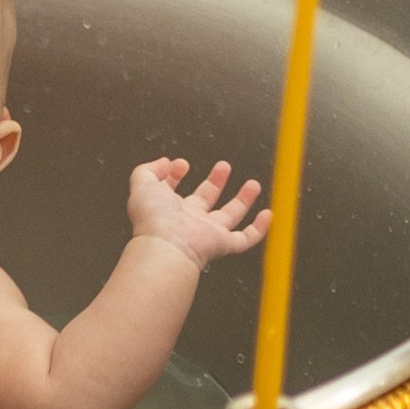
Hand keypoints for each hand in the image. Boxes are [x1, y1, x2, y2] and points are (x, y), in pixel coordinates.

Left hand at [128, 156, 266, 263]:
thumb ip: (148, 169)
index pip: (174, 190)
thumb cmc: (154, 220)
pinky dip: (259, 229)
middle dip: (215, 182)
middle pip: (206, 200)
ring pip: (230, 216)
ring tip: (252, 184)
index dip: (176, 175)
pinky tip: (267, 215)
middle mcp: (190, 221)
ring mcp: (208, 233)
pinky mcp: (224, 244)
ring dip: (242, 200)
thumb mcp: (142, 185)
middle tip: (224, 166)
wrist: (167, 246)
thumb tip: (165, 162)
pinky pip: (245, 239)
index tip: (181, 164)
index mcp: (169, 209)